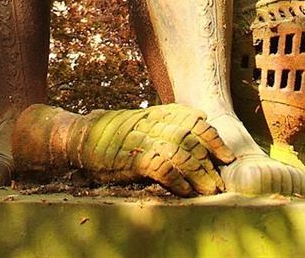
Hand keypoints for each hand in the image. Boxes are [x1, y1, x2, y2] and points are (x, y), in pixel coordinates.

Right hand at [77, 104, 234, 195]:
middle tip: (221, 180)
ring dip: (198, 173)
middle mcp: (152, 124)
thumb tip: (195, 121)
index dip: (210, 135)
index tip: (225, 153)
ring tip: (209, 190)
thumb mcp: (137, 122)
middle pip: (189, 136)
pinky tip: (185, 191)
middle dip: (210, 159)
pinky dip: (176, 180)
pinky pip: (161, 167)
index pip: (189, 118)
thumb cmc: (109, 134)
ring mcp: (142, 140)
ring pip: (180, 152)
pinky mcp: (132, 159)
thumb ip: (161, 123)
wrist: (79, 137)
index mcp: (154, 114)